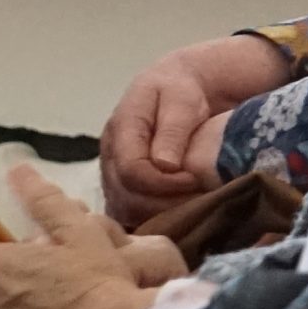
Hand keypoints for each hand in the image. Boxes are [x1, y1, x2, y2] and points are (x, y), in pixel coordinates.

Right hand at [100, 36, 288, 223]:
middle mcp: (109, 153)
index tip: (193, 180)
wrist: (175, 90)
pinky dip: (150, 218)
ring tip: (191, 208)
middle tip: (198, 200)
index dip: (162, 183)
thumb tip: (164, 165)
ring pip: (123, 208)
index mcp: (121, 127)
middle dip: (163, 203)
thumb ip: (173, 130)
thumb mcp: (182, 100)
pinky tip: (175, 216)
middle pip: (124, 194)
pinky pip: (126, 212)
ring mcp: (111, 171)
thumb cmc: (182, 92)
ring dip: (158, 214)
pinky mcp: (119, 185)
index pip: (130, 170)